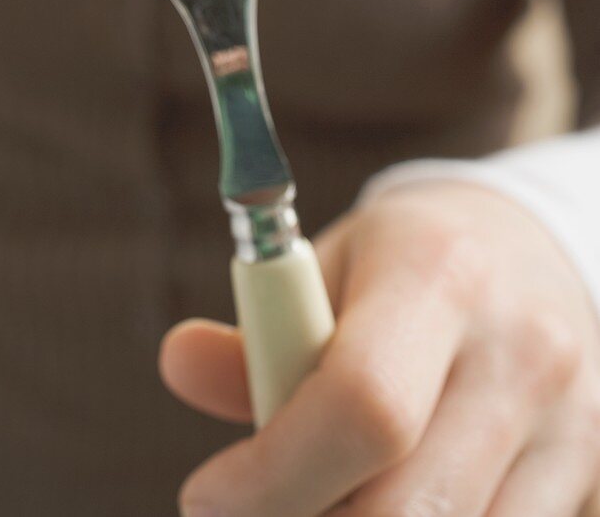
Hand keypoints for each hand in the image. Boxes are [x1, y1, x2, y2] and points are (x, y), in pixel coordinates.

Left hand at [159, 182, 599, 515]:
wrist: (534, 247)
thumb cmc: (410, 259)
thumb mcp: (330, 265)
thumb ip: (260, 332)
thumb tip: (178, 363)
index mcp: (441, 275)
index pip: (362, 406)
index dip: (272, 476)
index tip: (206, 497)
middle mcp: (523, 352)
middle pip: (405, 511)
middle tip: (252, 507)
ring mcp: (573, 424)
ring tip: (325, 491)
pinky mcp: (592, 474)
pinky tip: (393, 495)